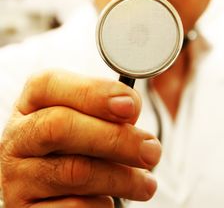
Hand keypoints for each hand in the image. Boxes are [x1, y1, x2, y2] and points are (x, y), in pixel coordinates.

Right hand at [0, 70, 160, 206]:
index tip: (131, 106)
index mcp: (31, 104)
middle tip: (151, 150)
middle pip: (60, 126)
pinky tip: (110, 198)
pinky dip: (101, 204)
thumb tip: (129, 107)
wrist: (49, 188)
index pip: (49, 84)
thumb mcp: (83, 118)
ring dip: (121, 177)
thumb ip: (102, 107)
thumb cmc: (74, 144)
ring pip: (73, 172)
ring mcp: (16, 177)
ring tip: (145, 182)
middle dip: (114, 137)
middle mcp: (18, 137)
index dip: (92, 92)